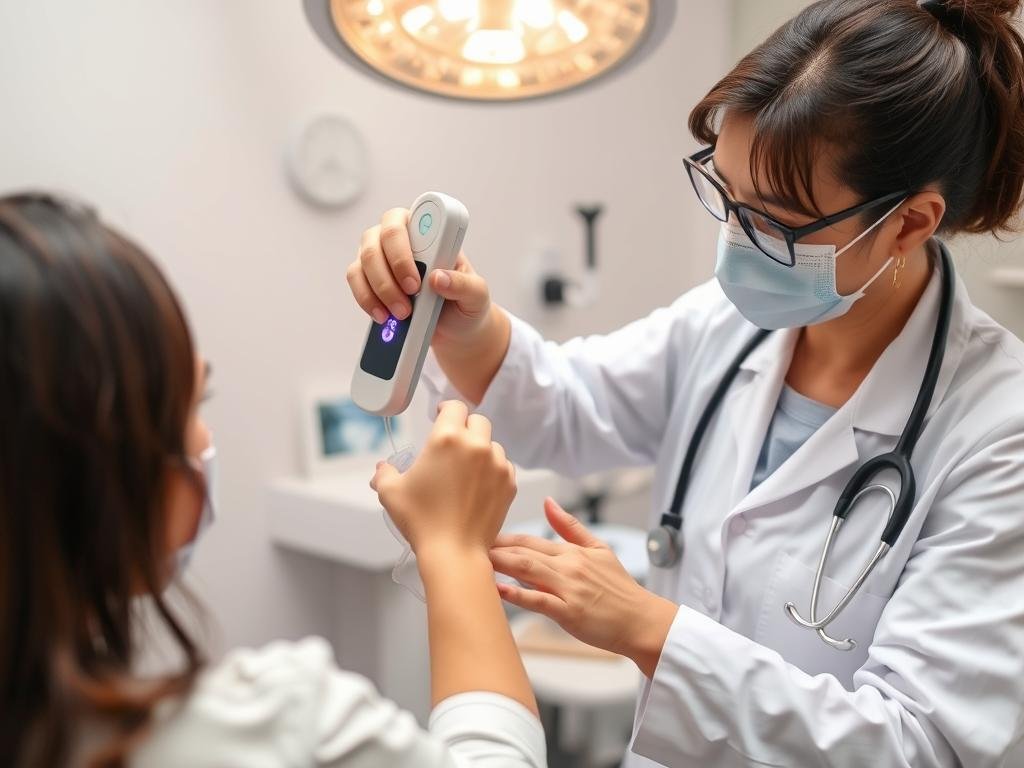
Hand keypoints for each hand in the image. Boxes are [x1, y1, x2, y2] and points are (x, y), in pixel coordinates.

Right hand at [347, 207, 494, 345]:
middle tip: (408, 304)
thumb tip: (438, 278)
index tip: (418, 281)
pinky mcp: (368, 277)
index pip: (407, 220)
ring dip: (379, 290)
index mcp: (428, 231)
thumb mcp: (476, 295)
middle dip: (390, 275)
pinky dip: (367, 301)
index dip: (405, 248)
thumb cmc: (466, 302)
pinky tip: (383, 317)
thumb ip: (463, 285)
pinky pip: (357, 282)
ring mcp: (380, 255)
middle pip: (378, 240)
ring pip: (364, 261)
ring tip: (401, 315)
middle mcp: (399, 237)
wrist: (456, 328)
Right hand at [371, 401, 516, 559]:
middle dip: (465, 427)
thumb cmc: (421, 520)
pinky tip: (478, 485)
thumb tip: (382, 467)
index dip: (447, 409)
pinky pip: (504, 465)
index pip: (455, 406)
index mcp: (447, 438)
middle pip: (478, 421)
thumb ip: (384, 472)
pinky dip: (493, 469)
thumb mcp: (390, 492)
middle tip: (453, 443)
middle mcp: (477, 445)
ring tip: (465, 469)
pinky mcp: (509, 483)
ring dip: (481, 449)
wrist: (454, 552)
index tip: (442, 415)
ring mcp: (497, 464)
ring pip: (492, 444)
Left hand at [490, 498, 678, 677]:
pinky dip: (516, 594)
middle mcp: (568, 566)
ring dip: (500, 565)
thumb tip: (549, 503)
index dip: (503, 538)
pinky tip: (498, 590)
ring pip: (527, 570)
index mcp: (572, 552)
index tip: (480, 537)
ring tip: (476, 561)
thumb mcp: (600, 549)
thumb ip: (571, 526)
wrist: (641, 620)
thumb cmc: (620, 589)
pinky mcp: (570, 612)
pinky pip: (538, 600)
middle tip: (466, 545)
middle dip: (494, 549)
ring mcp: (568, 589)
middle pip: (523, 552)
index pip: (530, 540)